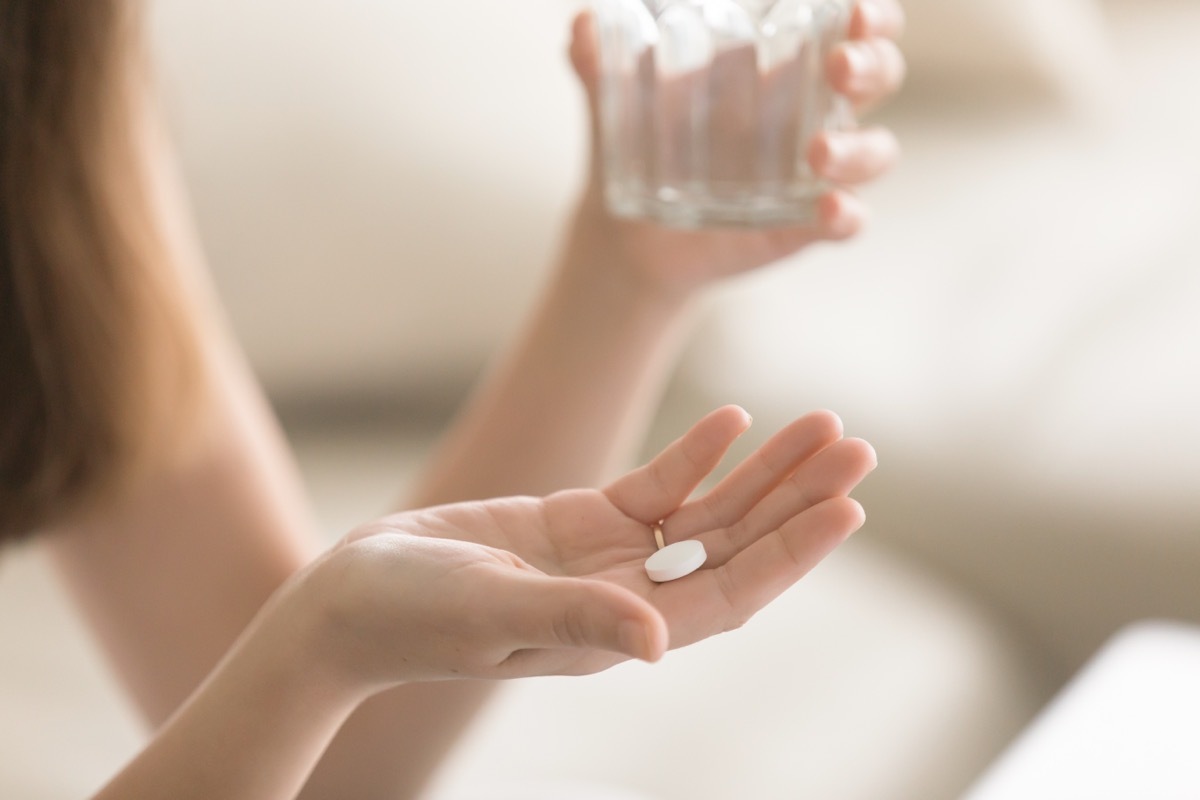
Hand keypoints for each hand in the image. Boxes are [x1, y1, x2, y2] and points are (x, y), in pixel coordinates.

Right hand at [296, 406, 874, 689]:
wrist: (352, 600)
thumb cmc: (410, 618)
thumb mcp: (491, 612)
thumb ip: (573, 620)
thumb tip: (655, 645)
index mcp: (621, 632)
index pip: (731, 593)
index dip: (792, 552)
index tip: (847, 506)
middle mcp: (629, 597)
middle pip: (735, 546)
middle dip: (796, 499)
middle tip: (856, 447)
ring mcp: (607, 558)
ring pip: (706, 513)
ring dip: (761, 471)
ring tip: (819, 425)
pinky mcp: (577, 523)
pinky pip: (654, 487)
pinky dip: (695, 454)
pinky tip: (733, 419)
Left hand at [566, 1, 906, 301]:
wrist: (625, 229)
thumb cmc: (641, 141)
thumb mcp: (618, 97)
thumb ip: (600, 61)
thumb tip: (581, 25)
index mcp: (784, 62)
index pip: (852, 24)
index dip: (870, 12)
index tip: (854, 7)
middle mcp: (813, 111)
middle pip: (880, 74)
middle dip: (872, 62)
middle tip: (840, 65)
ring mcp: (815, 172)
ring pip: (874, 151)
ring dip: (859, 148)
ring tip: (818, 153)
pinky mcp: (804, 225)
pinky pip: (846, 221)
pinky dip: (845, 216)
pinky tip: (827, 211)